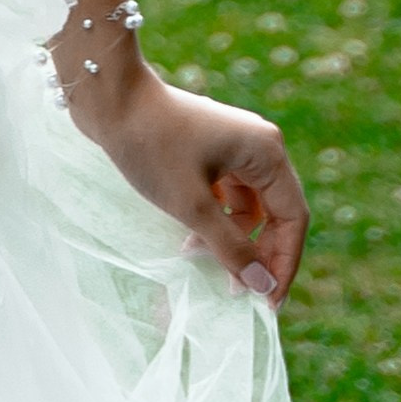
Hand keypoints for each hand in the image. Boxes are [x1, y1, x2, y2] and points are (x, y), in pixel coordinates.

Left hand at [76, 65, 308, 300]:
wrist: (108, 97)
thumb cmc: (151, 146)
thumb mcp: (192, 206)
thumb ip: (231, 248)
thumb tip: (263, 286)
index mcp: (266, 151)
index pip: (292, 218)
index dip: (283, 264)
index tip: (267, 304)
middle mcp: (257, 145)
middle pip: (274, 213)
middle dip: (256, 253)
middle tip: (235, 291)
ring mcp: (233, 146)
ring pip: (247, 207)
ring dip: (231, 238)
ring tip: (199, 261)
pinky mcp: (209, 149)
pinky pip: (226, 195)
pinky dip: (214, 219)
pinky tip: (190, 241)